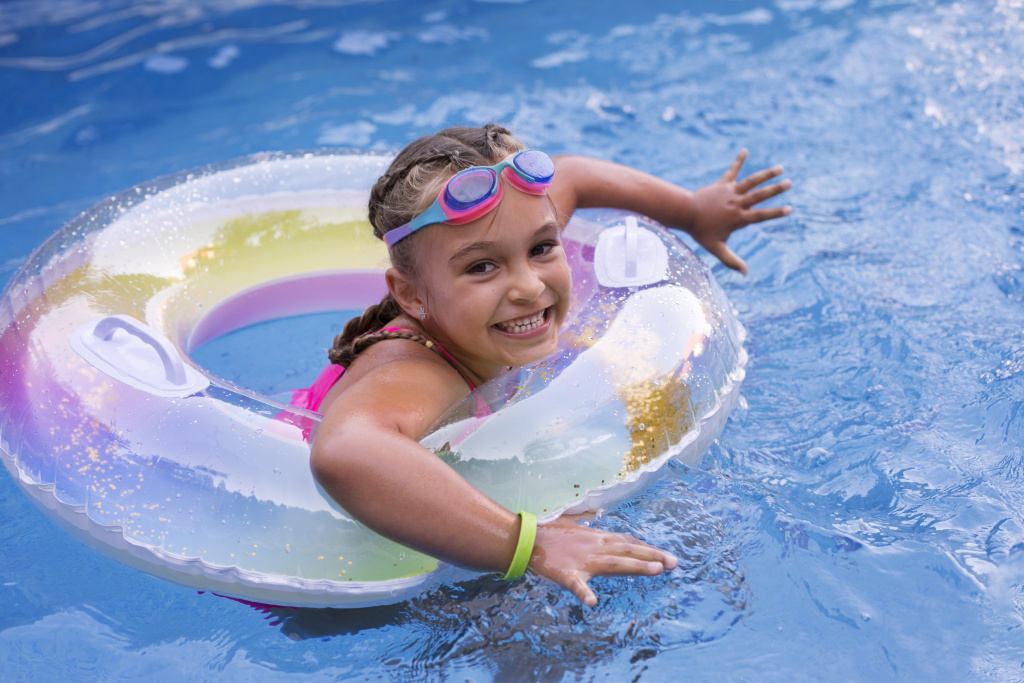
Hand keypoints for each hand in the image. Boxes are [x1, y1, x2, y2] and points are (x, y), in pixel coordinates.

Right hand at [528, 519, 677, 606]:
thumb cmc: (549, 534)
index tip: (666, 556)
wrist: (526, 539)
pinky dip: (584, 593)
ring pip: (613, 563)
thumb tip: (596, 523)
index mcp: (597, 538)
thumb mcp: (574, 527)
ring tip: (655, 570)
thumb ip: (589, 528)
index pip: (628, 542)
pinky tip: (593, 602)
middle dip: (652, 556)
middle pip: (628, 551)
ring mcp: (582, 561)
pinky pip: (576, 585)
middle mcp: (595, 547)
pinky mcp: (566, 574)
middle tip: (674, 562)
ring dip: (635, 566)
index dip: (648, 549)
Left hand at [689, 149, 791, 274]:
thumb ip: (731, 261)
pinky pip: (732, 170)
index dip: (775, 212)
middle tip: (789, 183)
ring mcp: (730, 192)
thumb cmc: (701, 232)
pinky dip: (738, 161)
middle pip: (759, 195)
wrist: (685, 213)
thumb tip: (745, 274)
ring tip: (780, 168)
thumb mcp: (717, 248)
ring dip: (765, 174)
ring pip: (751, 181)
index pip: (761, 215)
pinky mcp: (722, 183)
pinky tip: (744, 150)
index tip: (789, 209)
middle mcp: (737, 203)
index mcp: (739, 218)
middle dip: (775, 189)